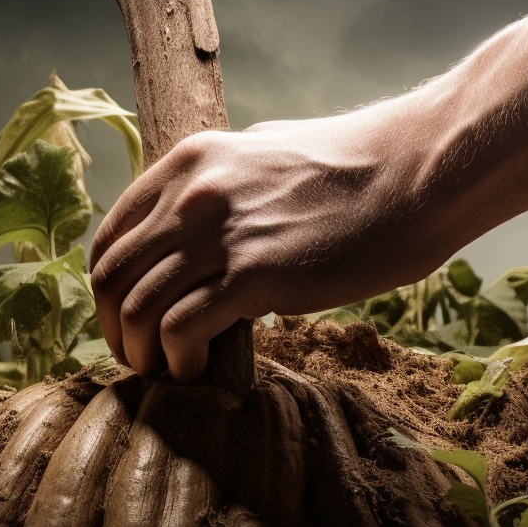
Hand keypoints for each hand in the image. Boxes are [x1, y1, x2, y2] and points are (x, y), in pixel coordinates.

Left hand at [87, 108, 452, 382]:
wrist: (417, 174)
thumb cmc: (361, 167)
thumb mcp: (272, 152)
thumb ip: (228, 181)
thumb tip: (211, 215)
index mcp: (191, 161)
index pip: (111, 234)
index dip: (110, 289)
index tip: (127, 320)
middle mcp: (191, 194)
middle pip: (112, 276)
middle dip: (116, 329)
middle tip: (139, 359)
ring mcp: (219, 234)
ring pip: (137, 308)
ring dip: (144, 354)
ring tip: (168, 374)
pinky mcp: (253, 275)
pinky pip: (181, 329)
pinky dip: (180, 362)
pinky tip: (200, 373)